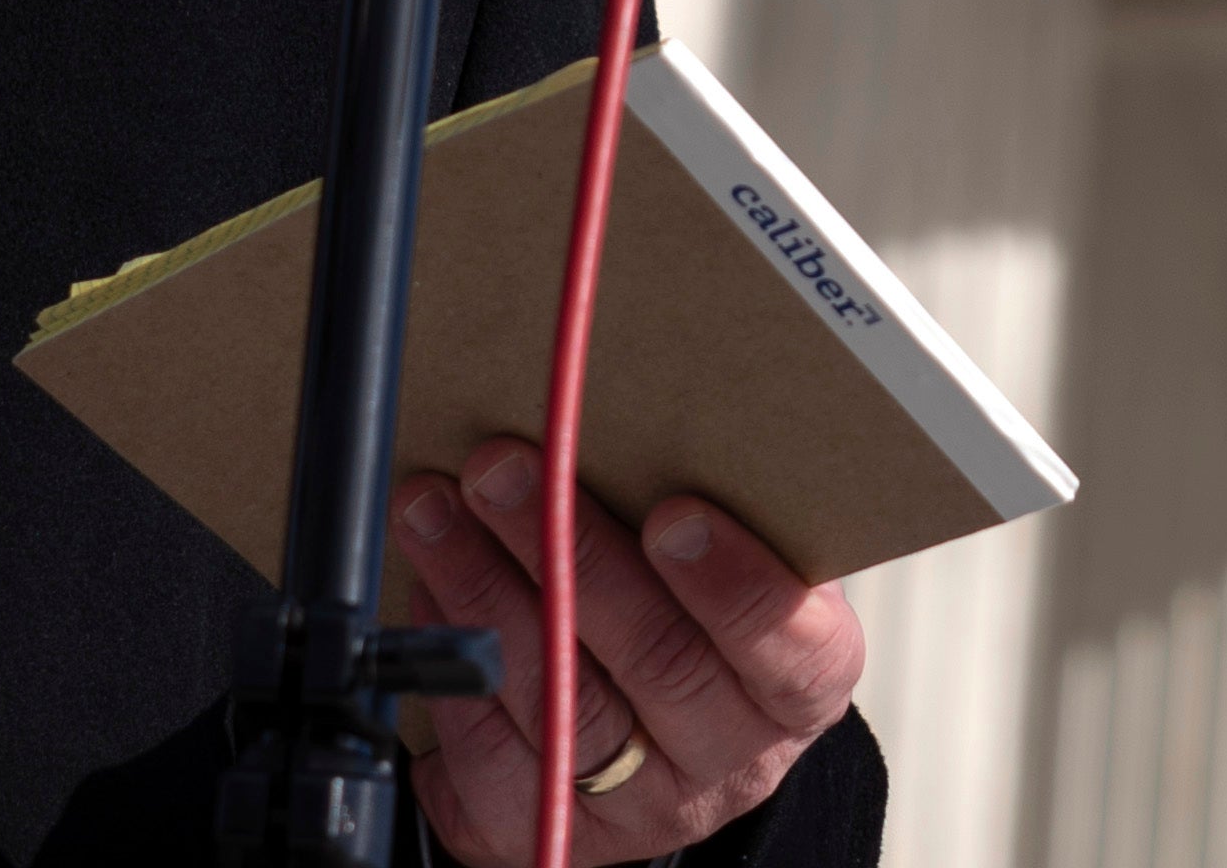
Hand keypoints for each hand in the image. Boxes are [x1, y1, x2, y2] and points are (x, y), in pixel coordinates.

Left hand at [394, 437, 862, 865]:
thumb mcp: (734, 546)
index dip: (735, 585)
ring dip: (483, 593)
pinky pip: (493, 766)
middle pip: (658, 664)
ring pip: (563, 708)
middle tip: (499, 466)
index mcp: (797, 683)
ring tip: (432, 508)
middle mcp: (728, 759)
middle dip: (567, 555)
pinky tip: (429, 595)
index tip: (674, 514)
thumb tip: (607, 403)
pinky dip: (452, 670)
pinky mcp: (552, 833)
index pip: (792, 649)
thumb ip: (705, 493)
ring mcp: (639, 807)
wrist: (660, 719)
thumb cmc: (689, 603)